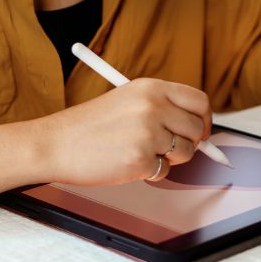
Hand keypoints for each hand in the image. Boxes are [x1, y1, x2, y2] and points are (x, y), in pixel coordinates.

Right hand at [41, 78, 212, 184]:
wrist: (56, 144)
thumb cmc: (88, 127)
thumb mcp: (126, 101)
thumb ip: (160, 108)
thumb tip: (196, 127)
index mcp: (150, 88)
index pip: (198, 101)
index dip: (204, 119)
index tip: (201, 131)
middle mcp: (152, 107)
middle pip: (197, 129)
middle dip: (190, 144)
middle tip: (170, 149)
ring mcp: (148, 133)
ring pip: (185, 153)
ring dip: (170, 160)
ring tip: (143, 154)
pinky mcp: (141, 159)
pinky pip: (165, 172)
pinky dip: (152, 173)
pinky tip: (130, 164)